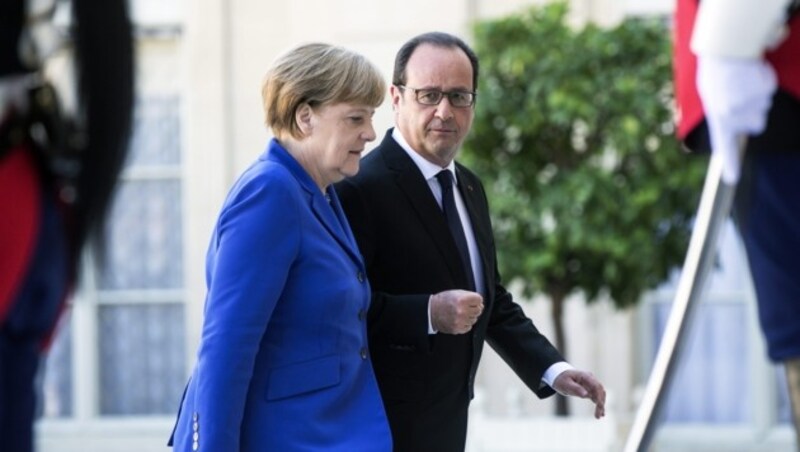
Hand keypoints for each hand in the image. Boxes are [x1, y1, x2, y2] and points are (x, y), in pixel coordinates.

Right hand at [430, 289, 483, 333]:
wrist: (431, 312)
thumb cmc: (443, 301)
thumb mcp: (456, 292)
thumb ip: (469, 295)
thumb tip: (480, 303)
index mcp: (462, 300)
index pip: (479, 299)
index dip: (476, 299)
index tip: (472, 300)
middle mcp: (462, 311)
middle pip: (479, 310)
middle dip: (474, 308)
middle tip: (466, 307)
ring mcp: (460, 321)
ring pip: (474, 319)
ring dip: (470, 316)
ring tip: (461, 313)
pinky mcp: (458, 328)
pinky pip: (469, 327)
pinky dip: (466, 323)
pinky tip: (459, 319)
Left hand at [552, 369, 605, 418]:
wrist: (559, 377)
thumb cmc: (562, 380)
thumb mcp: (566, 384)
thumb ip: (575, 388)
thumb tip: (586, 395)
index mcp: (585, 376)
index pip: (595, 386)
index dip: (599, 395)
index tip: (599, 405)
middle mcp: (590, 379)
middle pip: (599, 391)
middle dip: (600, 403)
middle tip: (598, 415)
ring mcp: (591, 384)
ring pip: (600, 395)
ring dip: (601, 405)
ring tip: (599, 416)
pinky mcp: (590, 390)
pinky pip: (597, 397)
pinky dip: (599, 404)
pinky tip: (601, 413)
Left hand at [696, 55, 776, 183]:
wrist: (724, 50)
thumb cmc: (717, 74)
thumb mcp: (712, 97)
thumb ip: (725, 115)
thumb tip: (743, 127)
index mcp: (717, 118)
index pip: (724, 146)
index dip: (730, 163)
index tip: (732, 180)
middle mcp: (731, 116)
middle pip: (757, 124)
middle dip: (753, 112)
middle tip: (740, 95)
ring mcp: (747, 105)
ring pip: (764, 107)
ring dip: (757, 96)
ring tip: (742, 82)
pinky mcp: (760, 92)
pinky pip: (769, 90)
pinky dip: (763, 81)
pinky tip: (750, 74)